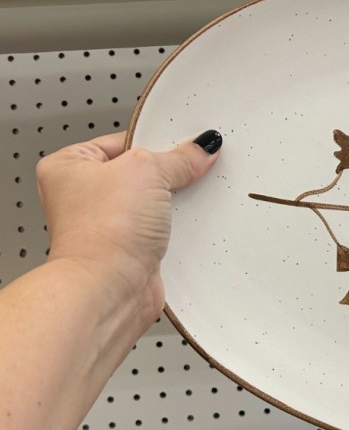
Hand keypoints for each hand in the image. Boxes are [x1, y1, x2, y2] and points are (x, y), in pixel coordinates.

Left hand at [36, 130, 221, 326]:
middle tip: (185, 172)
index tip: (183, 144)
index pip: (122, 141)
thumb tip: (201, 147)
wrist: (110, 288)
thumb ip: (178, 156)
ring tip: (177, 206)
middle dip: (166, 176)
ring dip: (171, 206)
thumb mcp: (147, 171)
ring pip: (153, 204)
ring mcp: (107, 226)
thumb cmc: (102, 233)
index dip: (154, 142)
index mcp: (67, 166)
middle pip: (140, 173)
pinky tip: (182, 228)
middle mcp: (81, 197)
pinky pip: (160, 230)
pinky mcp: (129, 250)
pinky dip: (175, 230)